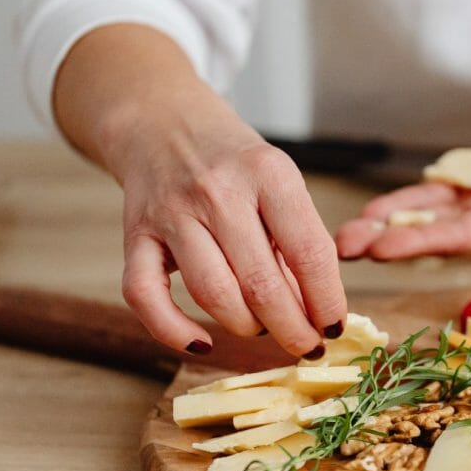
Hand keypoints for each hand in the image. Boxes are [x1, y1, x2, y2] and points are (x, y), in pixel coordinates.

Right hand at [106, 98, 346, 357]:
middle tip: (306, 346)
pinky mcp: (135, 234)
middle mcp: (219, 191)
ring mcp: (172, 213)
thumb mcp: (280, 184)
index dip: (327, 301)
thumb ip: (297, 241)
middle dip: (292, 329)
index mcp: (269, 174)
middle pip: (262, 284)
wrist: (163, 123)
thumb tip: (317, 314)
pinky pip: (145, 296)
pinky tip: (201, 344)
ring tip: (263, 329)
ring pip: (213, 294)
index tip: (334, 328)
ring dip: (246, 327)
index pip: (310, 253)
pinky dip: (173, 330)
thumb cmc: (235, 165)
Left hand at [335, 88, 470, 259]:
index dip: (429, 242)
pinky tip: (374, 212)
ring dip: (391, 228)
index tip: (386, 249)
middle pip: (444, 235)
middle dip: (395, 242)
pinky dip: (407, 205)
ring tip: (346, 236)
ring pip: (435, 220)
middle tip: (344, 249)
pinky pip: (439, 199)